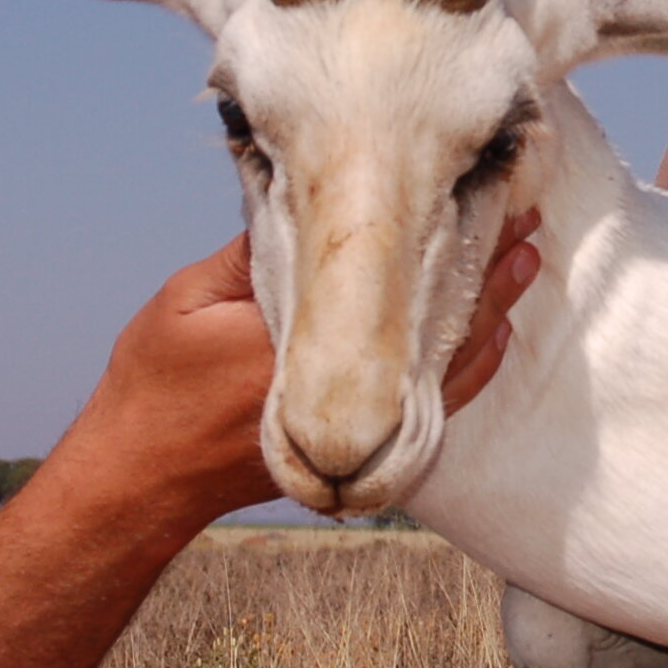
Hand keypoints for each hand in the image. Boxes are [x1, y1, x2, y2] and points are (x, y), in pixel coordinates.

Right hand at [67, 213, 544, 529]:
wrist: (141, 479)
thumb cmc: (155, 383)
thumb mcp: (192, 297)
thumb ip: (252, 247)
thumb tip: (306, 192)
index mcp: (303, 346)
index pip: (390, 278)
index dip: (439, 233)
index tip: (477, 187)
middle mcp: (345, 393)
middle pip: (438, 322)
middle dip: (484, 269)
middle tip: (526, 216)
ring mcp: (357, 426)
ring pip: (447, 365)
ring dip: (489, 311)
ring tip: (525, 260)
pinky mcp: (357, 445)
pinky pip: (433, 405)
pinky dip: (468, 366)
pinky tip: (492, 334)